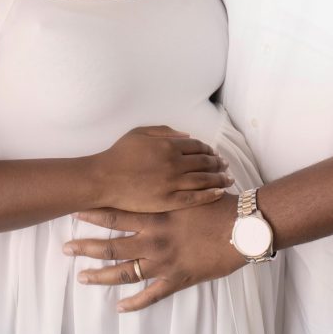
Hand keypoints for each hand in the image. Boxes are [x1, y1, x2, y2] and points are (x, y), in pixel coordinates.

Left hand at [64, 193, 243, 310]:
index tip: (75, 211)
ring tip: (82, 278)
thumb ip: (169, 187)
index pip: (118, 214)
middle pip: (113, 245)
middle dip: (87, 247)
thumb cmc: (218, 205)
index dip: (94, 213)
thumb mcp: (190, 189)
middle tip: (66, 248)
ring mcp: (164, 263)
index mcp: (157, 215)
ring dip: (101, 276)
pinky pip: (151, 296)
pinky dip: (134, 303)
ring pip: (125, 273)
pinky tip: (120, 307)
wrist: (242, 228)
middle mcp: (155, 240)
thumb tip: (155, 176)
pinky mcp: (177, 279)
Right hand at [93, 126, 232, 212]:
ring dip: (219, 178)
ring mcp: (172, 183)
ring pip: (204, 180)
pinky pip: (195, 198)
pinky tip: (219, 193)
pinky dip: (210, 195)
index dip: (209, 150)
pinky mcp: (168, 201)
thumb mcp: (140, 133)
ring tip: (228, 179)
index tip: (215, 153)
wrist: (104, 179)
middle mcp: (175, 163)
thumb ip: (165, 131)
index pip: (198, 147)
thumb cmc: (119, 155)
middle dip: (218, 163)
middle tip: (226, 166)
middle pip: (205, 162)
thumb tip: (188, 135)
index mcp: (169, 146)